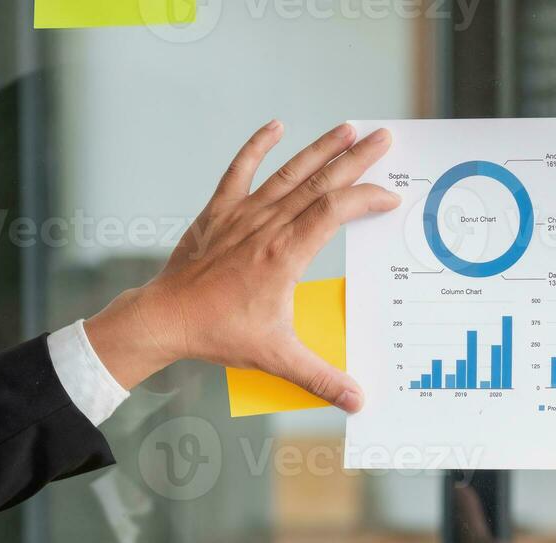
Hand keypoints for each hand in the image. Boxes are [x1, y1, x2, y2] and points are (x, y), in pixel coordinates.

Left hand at [84, 120, 399, 411]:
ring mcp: (241, 215)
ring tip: (349, 128)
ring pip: (288, 173)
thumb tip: (357, 401)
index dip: (365, 198)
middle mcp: (265, 227)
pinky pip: (240, 171)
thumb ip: (320, 378)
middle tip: (384, 138)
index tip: (389, 197)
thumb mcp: (276, 357)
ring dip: (320, 148)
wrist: (165, 318)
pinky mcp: (219, 212)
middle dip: (355, 158)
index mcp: (284, 256)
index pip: (333, 213)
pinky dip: (257, 147)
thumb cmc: (219, 333)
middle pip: (318, 183)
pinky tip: (276, 126)